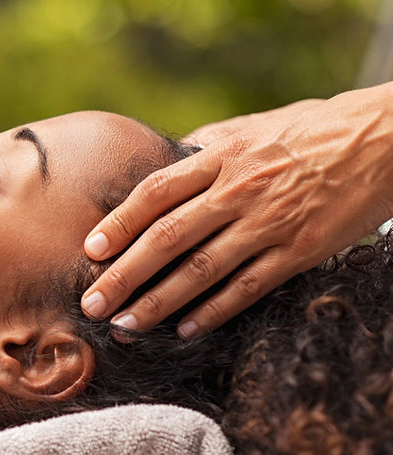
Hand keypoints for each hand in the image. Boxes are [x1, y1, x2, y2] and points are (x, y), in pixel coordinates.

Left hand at [80, 82, 392, 337]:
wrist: (385, 139)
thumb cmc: (315, 129)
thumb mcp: (256, 124)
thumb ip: (210, 142)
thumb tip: (172, 152)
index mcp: (221, 157)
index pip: (155, 193)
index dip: (119, 222)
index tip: (91, 249)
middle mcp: (237, 191)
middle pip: (166, 238)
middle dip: (124, 274)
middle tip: (93, 303)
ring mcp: (268, 223)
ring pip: (201, 270)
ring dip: (158, 302)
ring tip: (126, 325)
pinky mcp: (300, 252)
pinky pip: (247, 288)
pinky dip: (213, 312)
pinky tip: (185, 330)